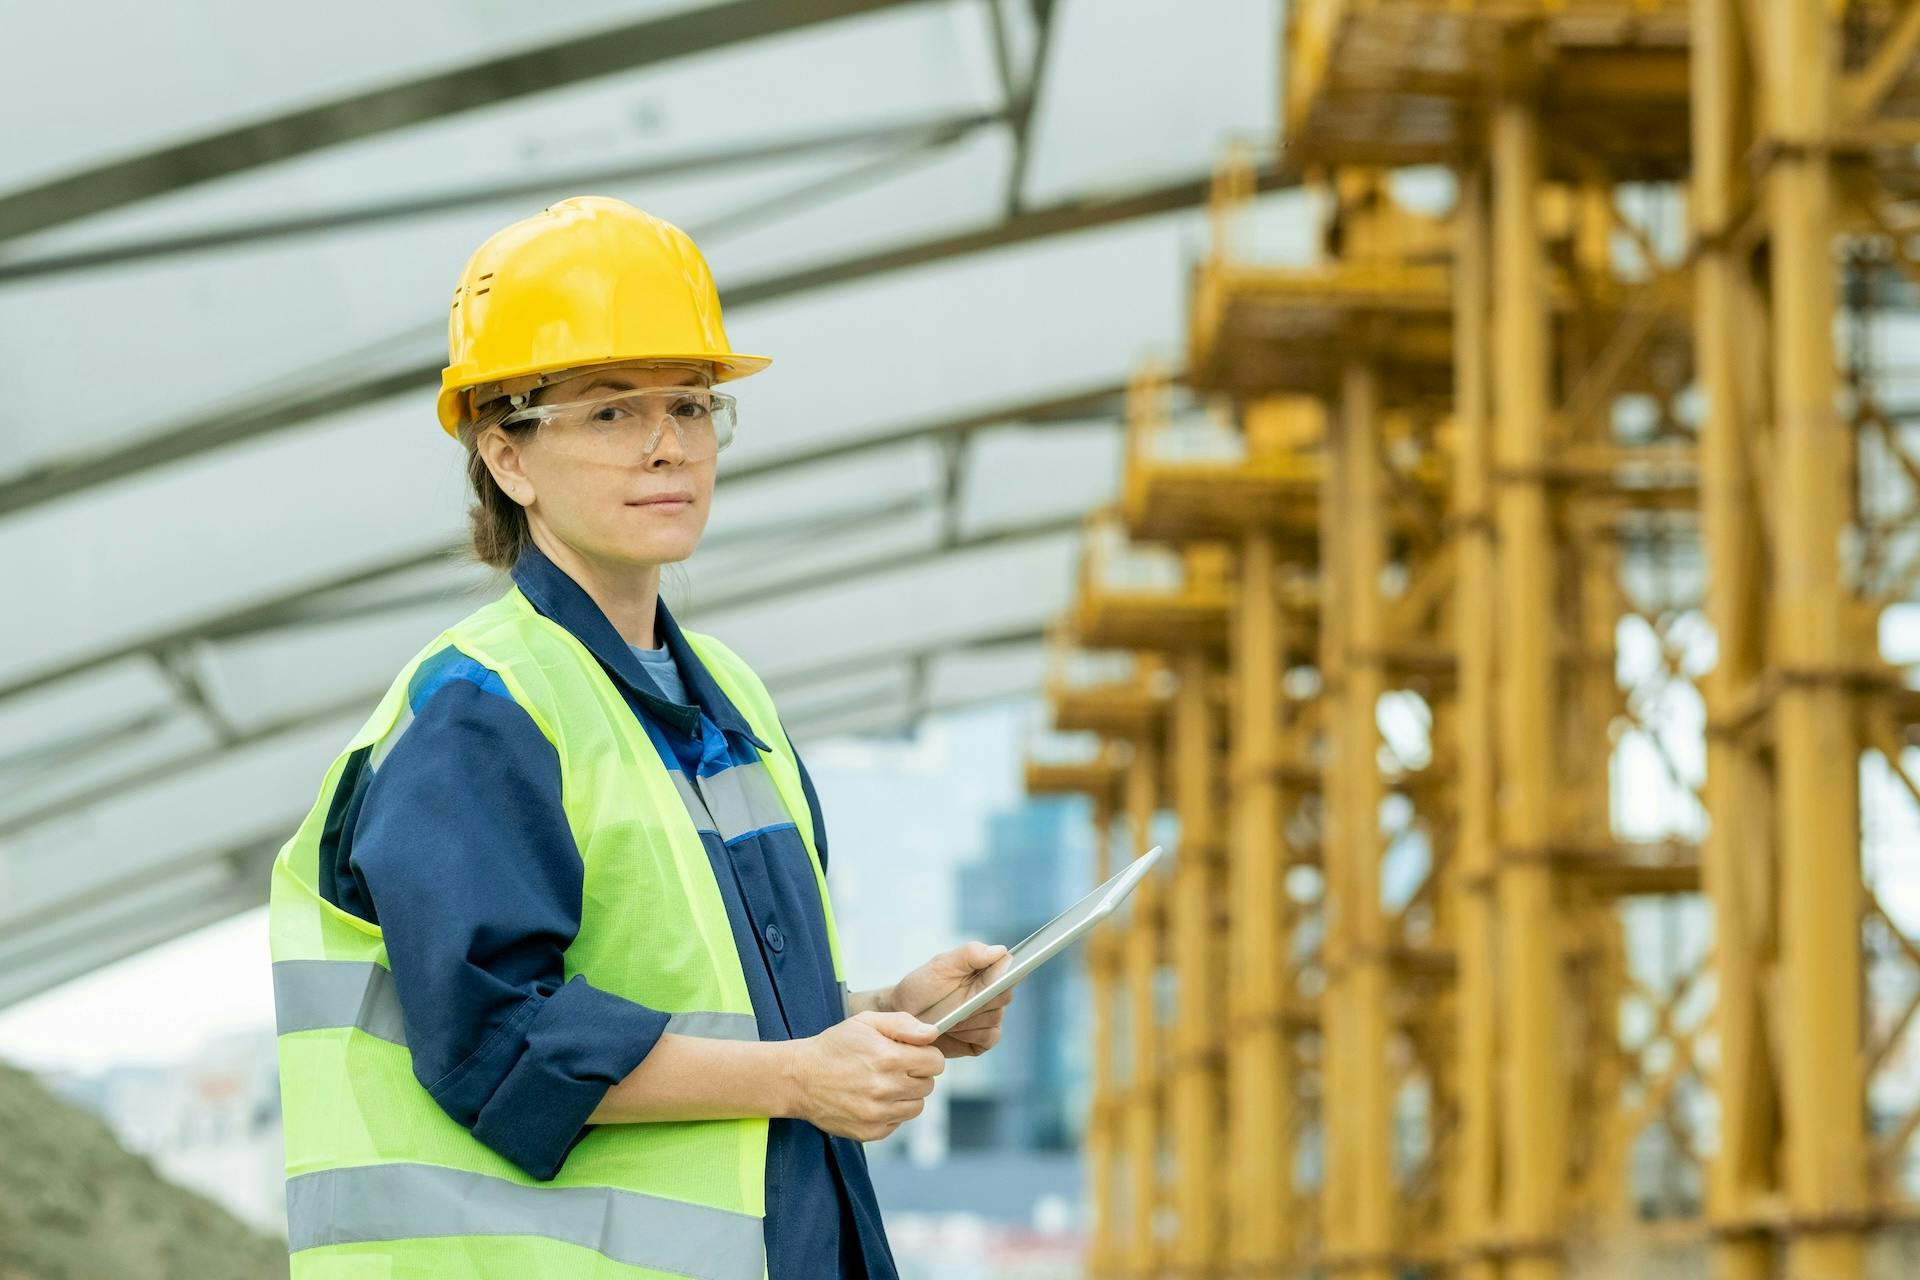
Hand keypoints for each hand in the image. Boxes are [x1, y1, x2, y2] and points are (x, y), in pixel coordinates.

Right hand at [785, 1011, 945, 1141]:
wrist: (800, 1078)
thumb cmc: (833, 1048)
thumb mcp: (866, 1022)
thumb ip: (903, 1024)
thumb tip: (932, 1034)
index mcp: (889, 1058)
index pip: (936, 1062)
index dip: (926, 1055)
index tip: (912, 1053)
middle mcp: (886, 1089)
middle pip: (928, 1085)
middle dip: (916, 1074)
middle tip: (893, 1067)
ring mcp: (878, 1114)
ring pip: (916, 1106)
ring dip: (906, 1095)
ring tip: (883, 1083)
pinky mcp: (871, 1132)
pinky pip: (898, 1122)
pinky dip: (891, 1111)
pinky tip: (872, 1099)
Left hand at [886, 940, 1014, 1057]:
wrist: (903, 1015)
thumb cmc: (921, 986)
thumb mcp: (940, 965)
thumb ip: (970, 954)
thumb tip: (1001, 951)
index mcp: (986, 970)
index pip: (1010, 969)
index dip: (1005, 974)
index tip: (988, 980)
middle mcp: (992, 993)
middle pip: (1004, 995)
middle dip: (978, 999)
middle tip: (953, 1000)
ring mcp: (990, 1016)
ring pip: (995, 1018)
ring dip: (969, 1018)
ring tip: (947, 1015)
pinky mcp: (983, 1039)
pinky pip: (990, 1037)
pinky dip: (971, 1035)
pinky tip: (954, 1030)